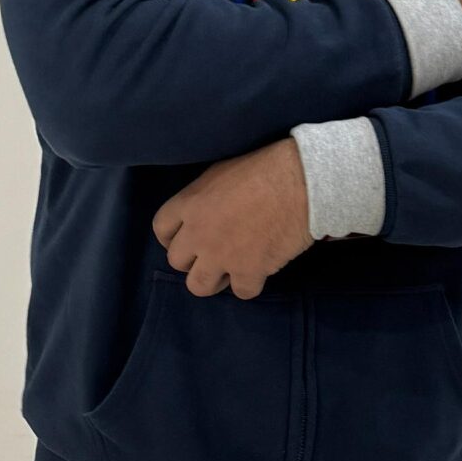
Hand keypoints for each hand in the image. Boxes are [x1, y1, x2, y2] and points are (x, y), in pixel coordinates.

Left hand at [151, 138, 313, 298]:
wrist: (301, 182)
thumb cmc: (265, 168)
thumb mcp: (220, 172)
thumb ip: (202, 198)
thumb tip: (203, 211)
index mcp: (189, 204)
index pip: (160, 229)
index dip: (171, 237)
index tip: (185, 239)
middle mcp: (198, 234)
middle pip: (176, 262)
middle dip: (193, 259)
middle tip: (212, 253)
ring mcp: (222, 256)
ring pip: (198, 286)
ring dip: (213, 279)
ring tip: (229, 269)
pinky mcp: (249, 271)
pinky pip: (240, 292)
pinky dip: (249, 284)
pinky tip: (258, 271)